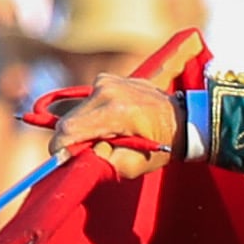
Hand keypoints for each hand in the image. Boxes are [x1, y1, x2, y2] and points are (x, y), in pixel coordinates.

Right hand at [46, 74, 181, 177]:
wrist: (182, 118)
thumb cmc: (162, 145)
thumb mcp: (135, 164)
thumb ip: (102, 162)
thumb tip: (73, 158)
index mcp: (115, 110)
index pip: (69, 129)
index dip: (61, 149)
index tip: (64, 162)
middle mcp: (106, 89)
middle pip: (68, 120)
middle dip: (72, 141)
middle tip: (91, 153)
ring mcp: (105, 80)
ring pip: (75, 112)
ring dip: (83, 129)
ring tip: (108, 138)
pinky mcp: (105, 79)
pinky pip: (85, 103)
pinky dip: (90, 118)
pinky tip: (110, 124)